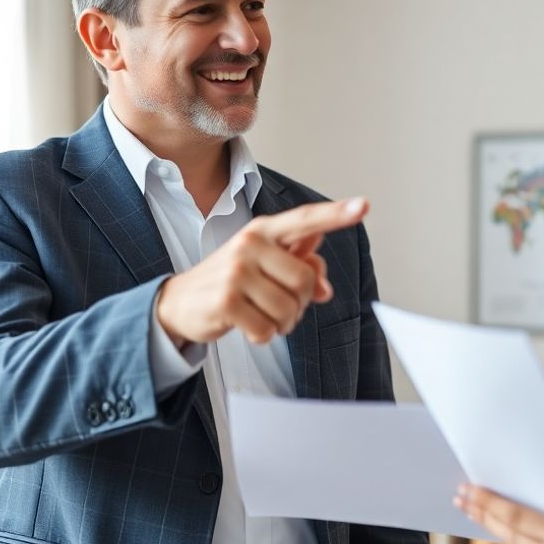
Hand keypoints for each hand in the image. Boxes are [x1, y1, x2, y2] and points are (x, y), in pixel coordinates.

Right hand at [155, 197, 368, 346]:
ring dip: (282, 323)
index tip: (363, 207)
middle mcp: (250, 245)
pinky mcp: (226, 301)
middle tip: (279, 306)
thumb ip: (299, 266)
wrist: (180, 302)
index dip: (336, 215)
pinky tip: (247, 326)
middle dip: (300, 303)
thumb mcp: (264, 265)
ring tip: (262, 315)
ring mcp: (236, 271)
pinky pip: (267, 330)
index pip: (305, 220)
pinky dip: (263, 336)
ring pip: (289, 309)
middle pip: (306, 281)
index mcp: (263, 230)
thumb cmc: (232, 281)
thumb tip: (325, 287)